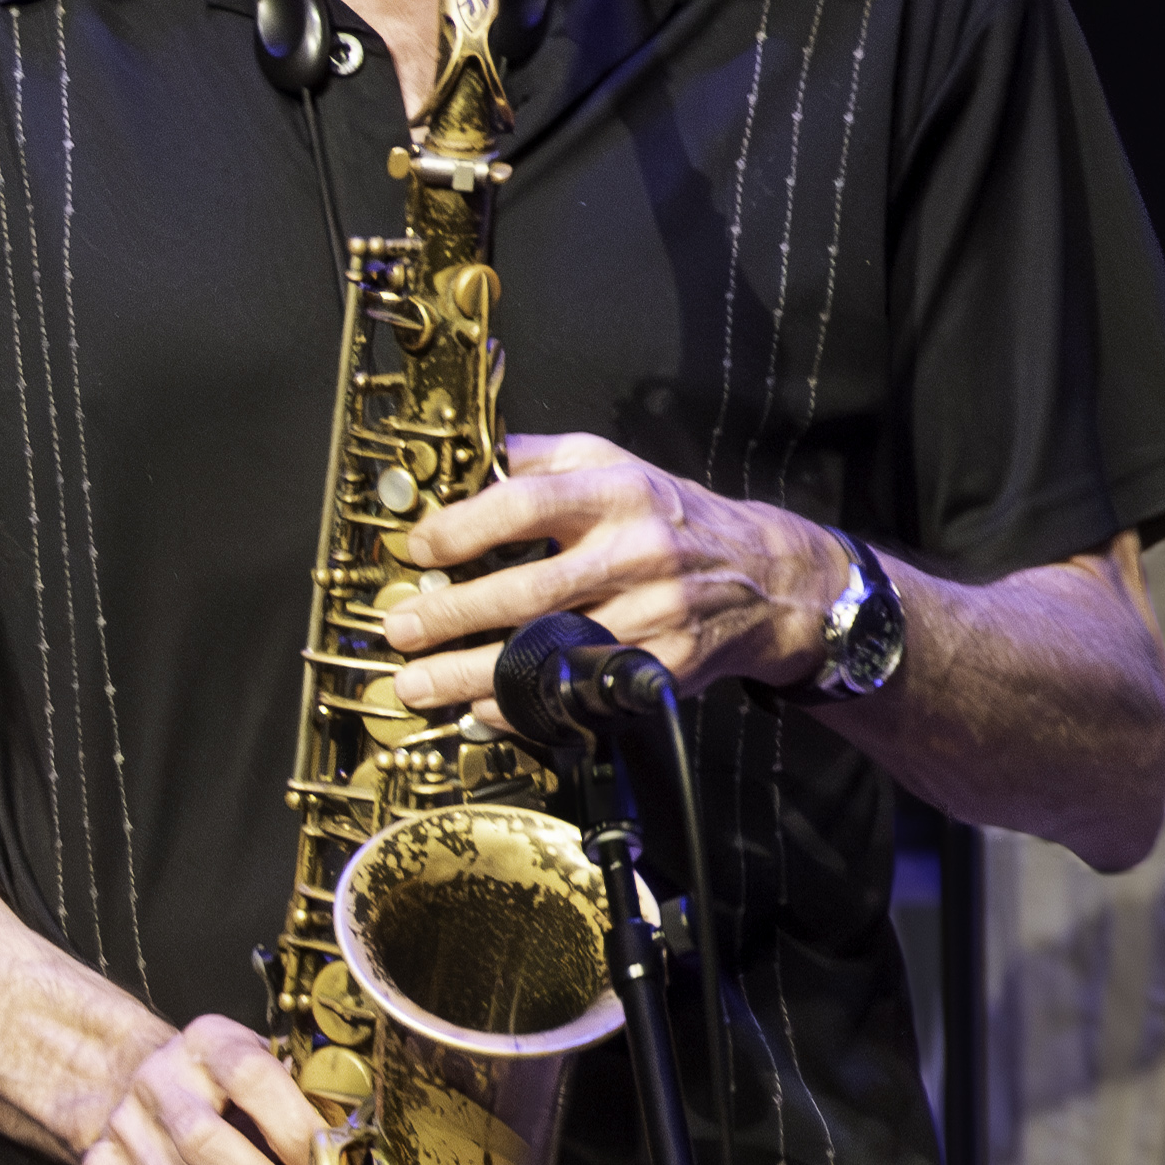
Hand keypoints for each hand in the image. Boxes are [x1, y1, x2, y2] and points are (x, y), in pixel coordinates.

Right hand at [81, 1009, 330, 1164]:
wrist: (120, 1078)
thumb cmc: (219, 1085)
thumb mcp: (257, 1064)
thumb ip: (300, 1099)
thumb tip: (364, 1163)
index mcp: (207, 1044)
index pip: (250, 1077)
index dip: (294, 1127)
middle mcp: (159, 1084)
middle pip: (208, 1147)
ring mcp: (124, 1134)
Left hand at [375, 429, 844, 728]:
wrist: (765, 577)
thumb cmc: (668, 517)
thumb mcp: (613, 466)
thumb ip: (537, 461)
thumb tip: (459, 458)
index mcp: (620, 493)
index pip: (528, 505)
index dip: (463, 529)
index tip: (418, 549)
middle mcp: (638, 553)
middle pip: (527, 591)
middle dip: (450, 615)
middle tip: (399, 628)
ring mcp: (652, 616)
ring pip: (547, 652)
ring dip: (469, 673)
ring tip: (415, 682)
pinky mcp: (660, 668)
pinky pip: (577, 694)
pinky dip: (522, 706)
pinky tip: (479, 707)